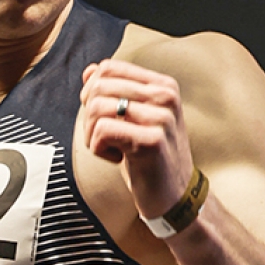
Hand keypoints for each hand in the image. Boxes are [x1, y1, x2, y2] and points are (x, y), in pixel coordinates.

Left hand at [80, 59, 196, 218]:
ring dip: (92, 134)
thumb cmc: (150, 157)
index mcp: (163, 85)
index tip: (102, 117)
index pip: (109, 68)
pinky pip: (103, 131)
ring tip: (113, 148)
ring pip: (97, 107)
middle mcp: (166, 96)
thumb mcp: (134, 118)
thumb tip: (90, 71)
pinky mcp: (152, 141)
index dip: (92, 91)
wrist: (175, 197)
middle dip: (90, 115)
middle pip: (99, 87)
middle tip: (105, 137)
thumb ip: (114, 91)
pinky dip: (99, 148)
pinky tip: (118, 159)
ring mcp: (162, 117)